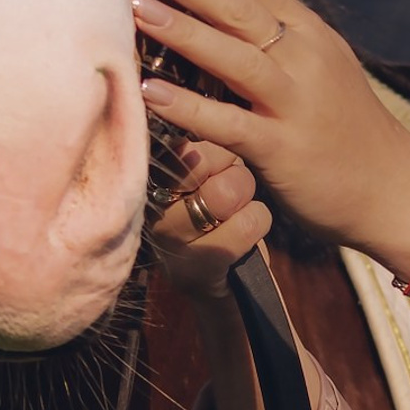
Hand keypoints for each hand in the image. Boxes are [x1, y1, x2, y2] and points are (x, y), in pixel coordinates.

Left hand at [130, 0, 409, 271]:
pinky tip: (151, 93)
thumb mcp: (316, 67)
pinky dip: (190, 106)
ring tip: (137, 6)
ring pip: (236, 56)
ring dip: (185, 29)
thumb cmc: (344, 128)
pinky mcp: (284, 149)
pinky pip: (230, 123)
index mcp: (308, 31)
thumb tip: (213, 4)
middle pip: (239, 3)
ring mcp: (296, 102)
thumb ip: (273, 36)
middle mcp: (304, 57)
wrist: (393, 188)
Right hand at [148, 141, 271, 300]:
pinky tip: (247, 240)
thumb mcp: (211, 181)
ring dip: (247, 202)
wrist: (230, 295)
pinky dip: (259, 225)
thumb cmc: (224, 223)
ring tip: (237, 217)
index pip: (176, 143)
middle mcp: (150, 209)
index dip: (212, 151)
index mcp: (150, 183)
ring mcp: (168, 241)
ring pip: (224, 192)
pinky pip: (246, 224)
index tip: (220, 167)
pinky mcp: (194, 269)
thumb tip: (210, 113)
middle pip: (200, 161)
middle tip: (231, 195)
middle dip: (232, 173)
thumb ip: (203, 153)